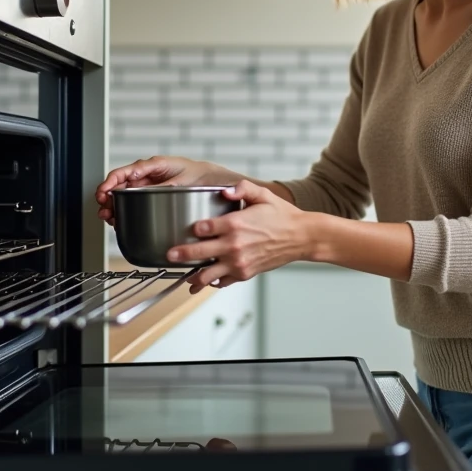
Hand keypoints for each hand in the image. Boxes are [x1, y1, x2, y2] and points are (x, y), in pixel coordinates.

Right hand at [95, 155, 235, 224]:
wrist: (218, 183)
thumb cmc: (203, 176)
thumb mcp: (185, 181)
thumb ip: (164, 184)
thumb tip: (142, 187)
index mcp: (155, 165)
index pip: (126, 171)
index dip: (111, 182)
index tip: (104, 193)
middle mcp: (149, 174)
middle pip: (120, 184)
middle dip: (108, 196)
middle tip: (104, 210)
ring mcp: (150, 185)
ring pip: (124, 194)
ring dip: (113, 205)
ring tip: (109, 217)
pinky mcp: (153, 196)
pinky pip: (134, 201)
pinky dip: (124, 210)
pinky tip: (120, 219)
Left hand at [168, 180, 309, 292]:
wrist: (301, 237)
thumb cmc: (283, 216)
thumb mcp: (262, 195)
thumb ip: (241, 188)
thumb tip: (224, 190)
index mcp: (235, 224)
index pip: (203, 228)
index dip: (192, 229)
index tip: (188, 229)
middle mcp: (234, 245)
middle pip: (199, 253)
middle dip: (180, 255)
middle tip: (170, 255)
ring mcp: (239, 262)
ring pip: (208, 274)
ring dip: (194, 276)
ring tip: (185, 277)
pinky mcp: (245, 273)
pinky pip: (223, 281)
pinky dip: (213, 282)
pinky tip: (207, 280)